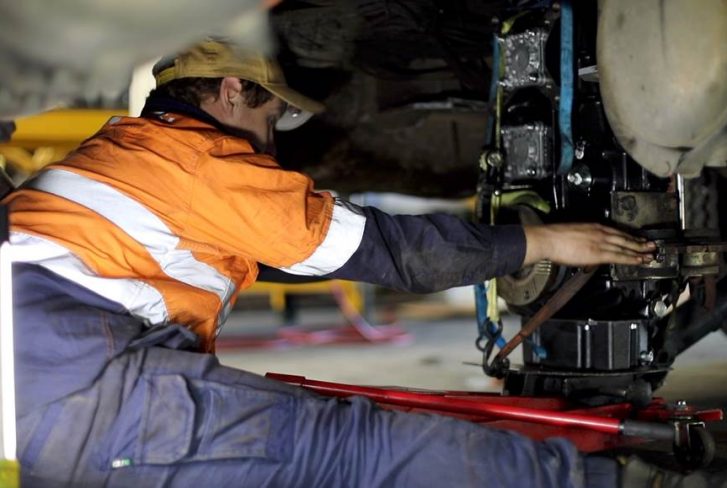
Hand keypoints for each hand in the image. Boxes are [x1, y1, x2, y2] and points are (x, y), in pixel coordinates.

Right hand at [522, 223, 655, 266]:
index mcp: (594, 227)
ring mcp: (601, 242)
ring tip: (650, 255)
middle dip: (639, 243)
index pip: (616, 232)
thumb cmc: (555, 237)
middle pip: (625, 238)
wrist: (549, 239)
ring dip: (639, 251)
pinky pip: (619, 256)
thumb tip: (587, 247)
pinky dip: (631, 258)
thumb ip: (584, 239)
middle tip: (652, 246)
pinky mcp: (599, 253)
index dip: (628, 236)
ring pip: (625, 247)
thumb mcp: (573, 233)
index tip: (637, 239)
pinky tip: (639, 261)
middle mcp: (601, 232)